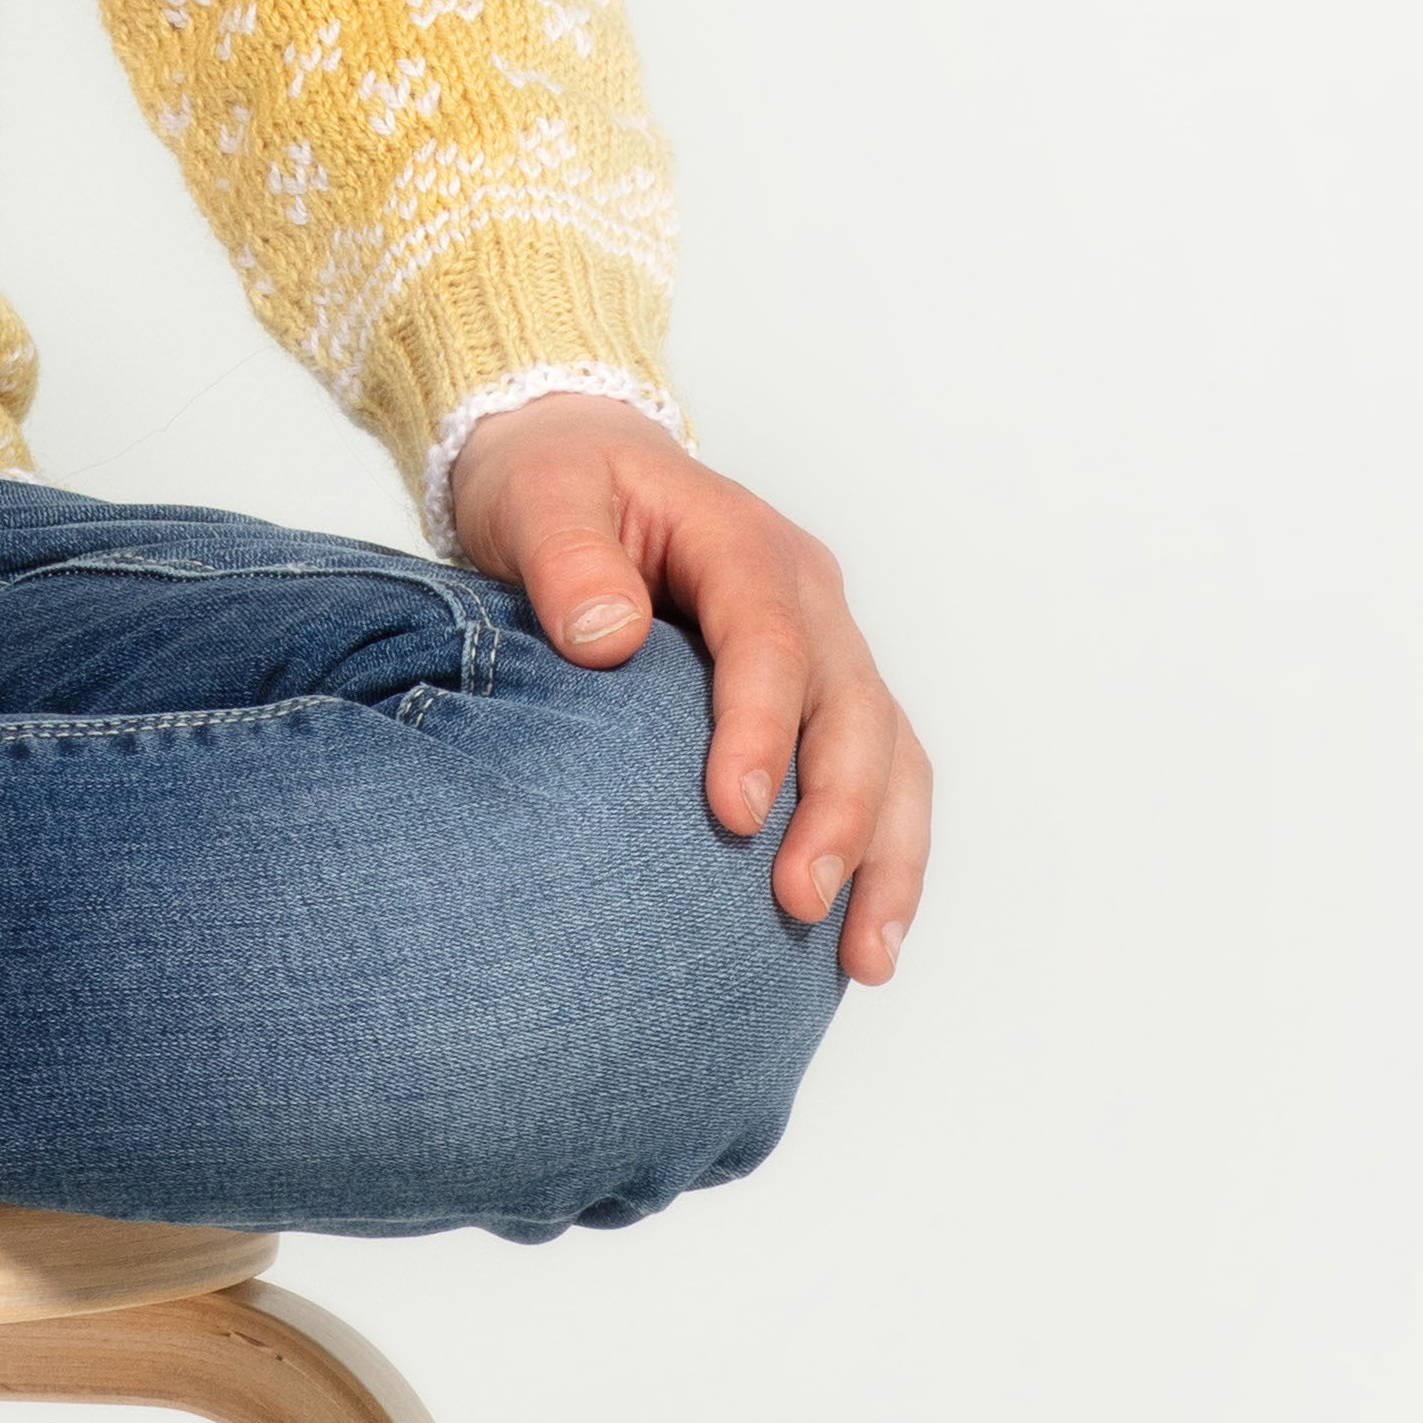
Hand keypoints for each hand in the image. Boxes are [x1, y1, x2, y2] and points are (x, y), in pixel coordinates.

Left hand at [444, 393, 929, 985]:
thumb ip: (565, 557)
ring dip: (885, 852)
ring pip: (890, 751)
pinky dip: (884, 853)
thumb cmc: (551, 485)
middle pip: (852, 705)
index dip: (762, 726)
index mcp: (740, 540)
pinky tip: (863, 938)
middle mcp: (806, 593)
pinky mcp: (821, 695)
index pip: (770, 638)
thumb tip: (609, 636)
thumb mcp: (532, 495)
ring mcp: (826, 645)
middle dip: (838, 811)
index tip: (733, 812)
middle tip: (798, 901)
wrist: (575, 468)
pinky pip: (881, 773)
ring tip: (862, 954)